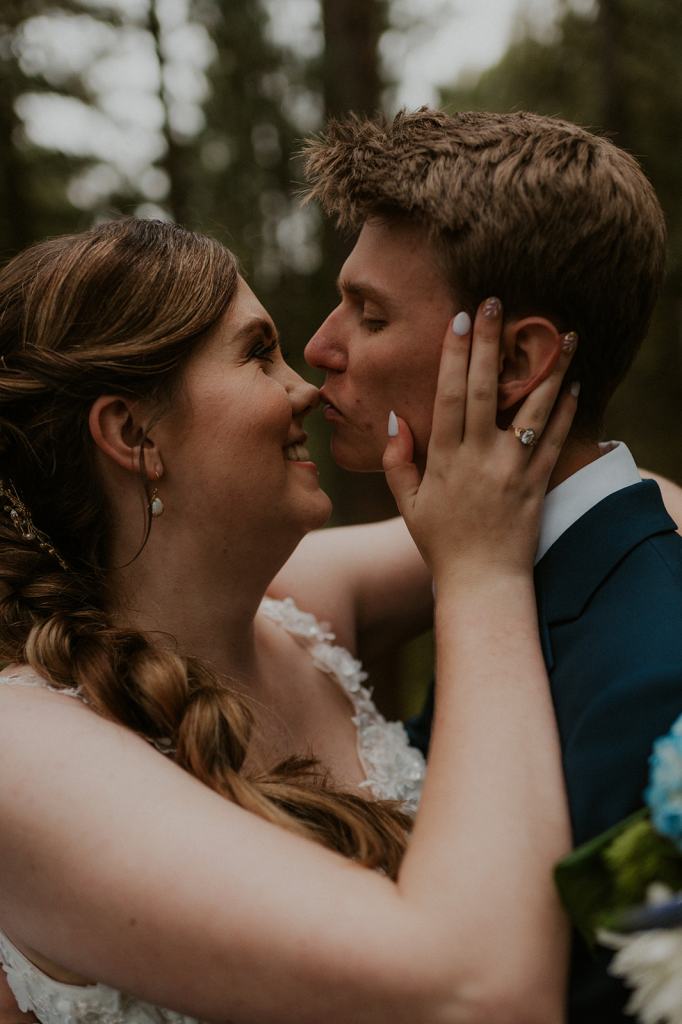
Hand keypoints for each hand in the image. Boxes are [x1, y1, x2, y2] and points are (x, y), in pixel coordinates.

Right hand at [383, 297, 577, 585]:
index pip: (447, 395)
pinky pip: (554, 441)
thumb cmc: (440, 542)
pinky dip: (564, 411)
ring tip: (562, 334)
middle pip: (483, 389)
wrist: (483, 582)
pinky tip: (572, 383)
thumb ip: (398, 461)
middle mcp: (480, 457)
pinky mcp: (538, 483)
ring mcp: (512, 468)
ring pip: (531, 409)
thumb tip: (396, 420)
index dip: (453, 354)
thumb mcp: (407, 504)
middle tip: (495, 302)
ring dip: (547, 369)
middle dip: (489, 343)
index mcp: (444, 458)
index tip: (459, 319)